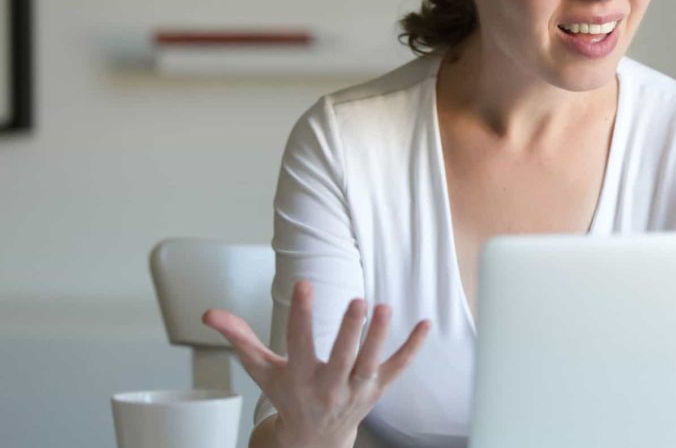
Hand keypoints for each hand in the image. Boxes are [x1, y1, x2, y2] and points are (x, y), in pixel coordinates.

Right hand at [202, 280, 430, 447]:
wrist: (314, 440)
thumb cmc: (288, 396)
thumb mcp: (261, 370)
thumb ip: (239, 338)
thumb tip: (210, 314)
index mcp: (299, 377)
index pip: (300, 342)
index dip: (303, 313)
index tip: (305, 283)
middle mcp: (330, 385)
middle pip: (343, 357)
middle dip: (350, 331)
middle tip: (358, 301)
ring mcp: (357, 388)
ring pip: (371, 362)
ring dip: (380, 336)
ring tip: (385, 306)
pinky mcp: (378, 388)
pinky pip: (398, 368)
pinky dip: (412, 348)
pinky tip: (425, 324)